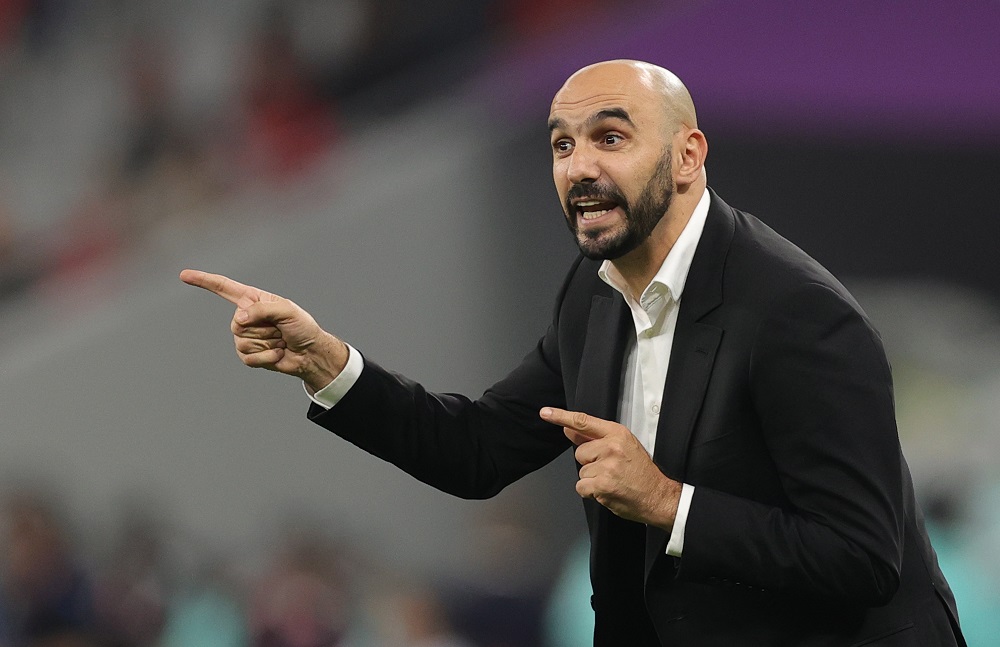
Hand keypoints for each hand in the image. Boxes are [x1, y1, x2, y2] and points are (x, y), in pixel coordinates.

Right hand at [180, 269, 347, 391]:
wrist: (310, 353)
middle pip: (236, 324)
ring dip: (268, 344)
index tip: (184, 275)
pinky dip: (267, 357)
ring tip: (280, 341)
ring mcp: (245, 337)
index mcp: (254, 300)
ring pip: (242, 342)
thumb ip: (263, 309)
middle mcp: (246, 316)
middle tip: (280, 330)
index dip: (204, 281)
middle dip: (263, 329)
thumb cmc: (302, 328)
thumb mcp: (288, 311)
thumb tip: (239, 320)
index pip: (224, 288)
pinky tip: (278, 353)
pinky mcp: (248, 355)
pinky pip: (248, 358)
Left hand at [540, 407, 680, 529]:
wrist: (657, 496)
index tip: (545, 413)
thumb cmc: (641, 471)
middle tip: (610, 469)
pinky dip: (590, 492)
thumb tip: (569, 429)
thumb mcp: (623, 446)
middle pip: (580, 453)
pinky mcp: (602, 485)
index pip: (584, 422)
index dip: (562, 417)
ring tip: (612, 480)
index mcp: (617, 434)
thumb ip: (595, 438)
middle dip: (590, 463)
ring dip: (592, 479)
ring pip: (581, 471)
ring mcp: (607, 466)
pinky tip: (606, 491)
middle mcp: (611, 447)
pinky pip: (581, 487)